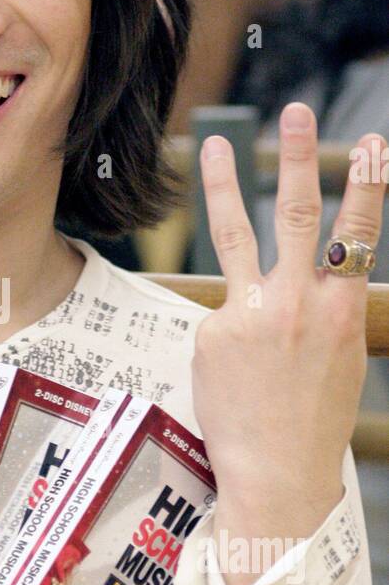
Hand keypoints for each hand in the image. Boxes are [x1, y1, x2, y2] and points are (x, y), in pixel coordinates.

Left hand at [192, 104, 385, 584]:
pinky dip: (228, 337)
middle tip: (294, 109)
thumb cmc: (313, 420)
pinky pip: (221, 316)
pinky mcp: (213, 329)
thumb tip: (310, 280)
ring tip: (213, 143)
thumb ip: (326, 311)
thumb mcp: (340, 358)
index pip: (358, 232)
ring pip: (236, 234)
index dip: (368, 183)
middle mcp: (299, 300)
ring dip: (224, 183)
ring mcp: (252, 311)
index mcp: (342, 308)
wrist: (277, 474)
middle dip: (298, 156)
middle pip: (297, 213)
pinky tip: (235, 373)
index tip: (375, 142)